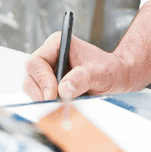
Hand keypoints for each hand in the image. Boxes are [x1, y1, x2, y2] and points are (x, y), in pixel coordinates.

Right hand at [22, 31, 144, 101]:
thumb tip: (64, 88)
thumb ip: (83, 78)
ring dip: (47, 101)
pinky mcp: (51, 88)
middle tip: (58, 105)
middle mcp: (50, 58)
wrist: (119, 79)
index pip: (36, 62)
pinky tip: (66, 107)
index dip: (42, 80)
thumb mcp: (101, 73)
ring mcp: (49, 73)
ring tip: (68, 104)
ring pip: (34, 90)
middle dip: (42, 93)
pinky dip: (51, 106)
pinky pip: (42, 99)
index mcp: (58, 44)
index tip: (53, 95)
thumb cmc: (112, 70)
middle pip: (31, 78)